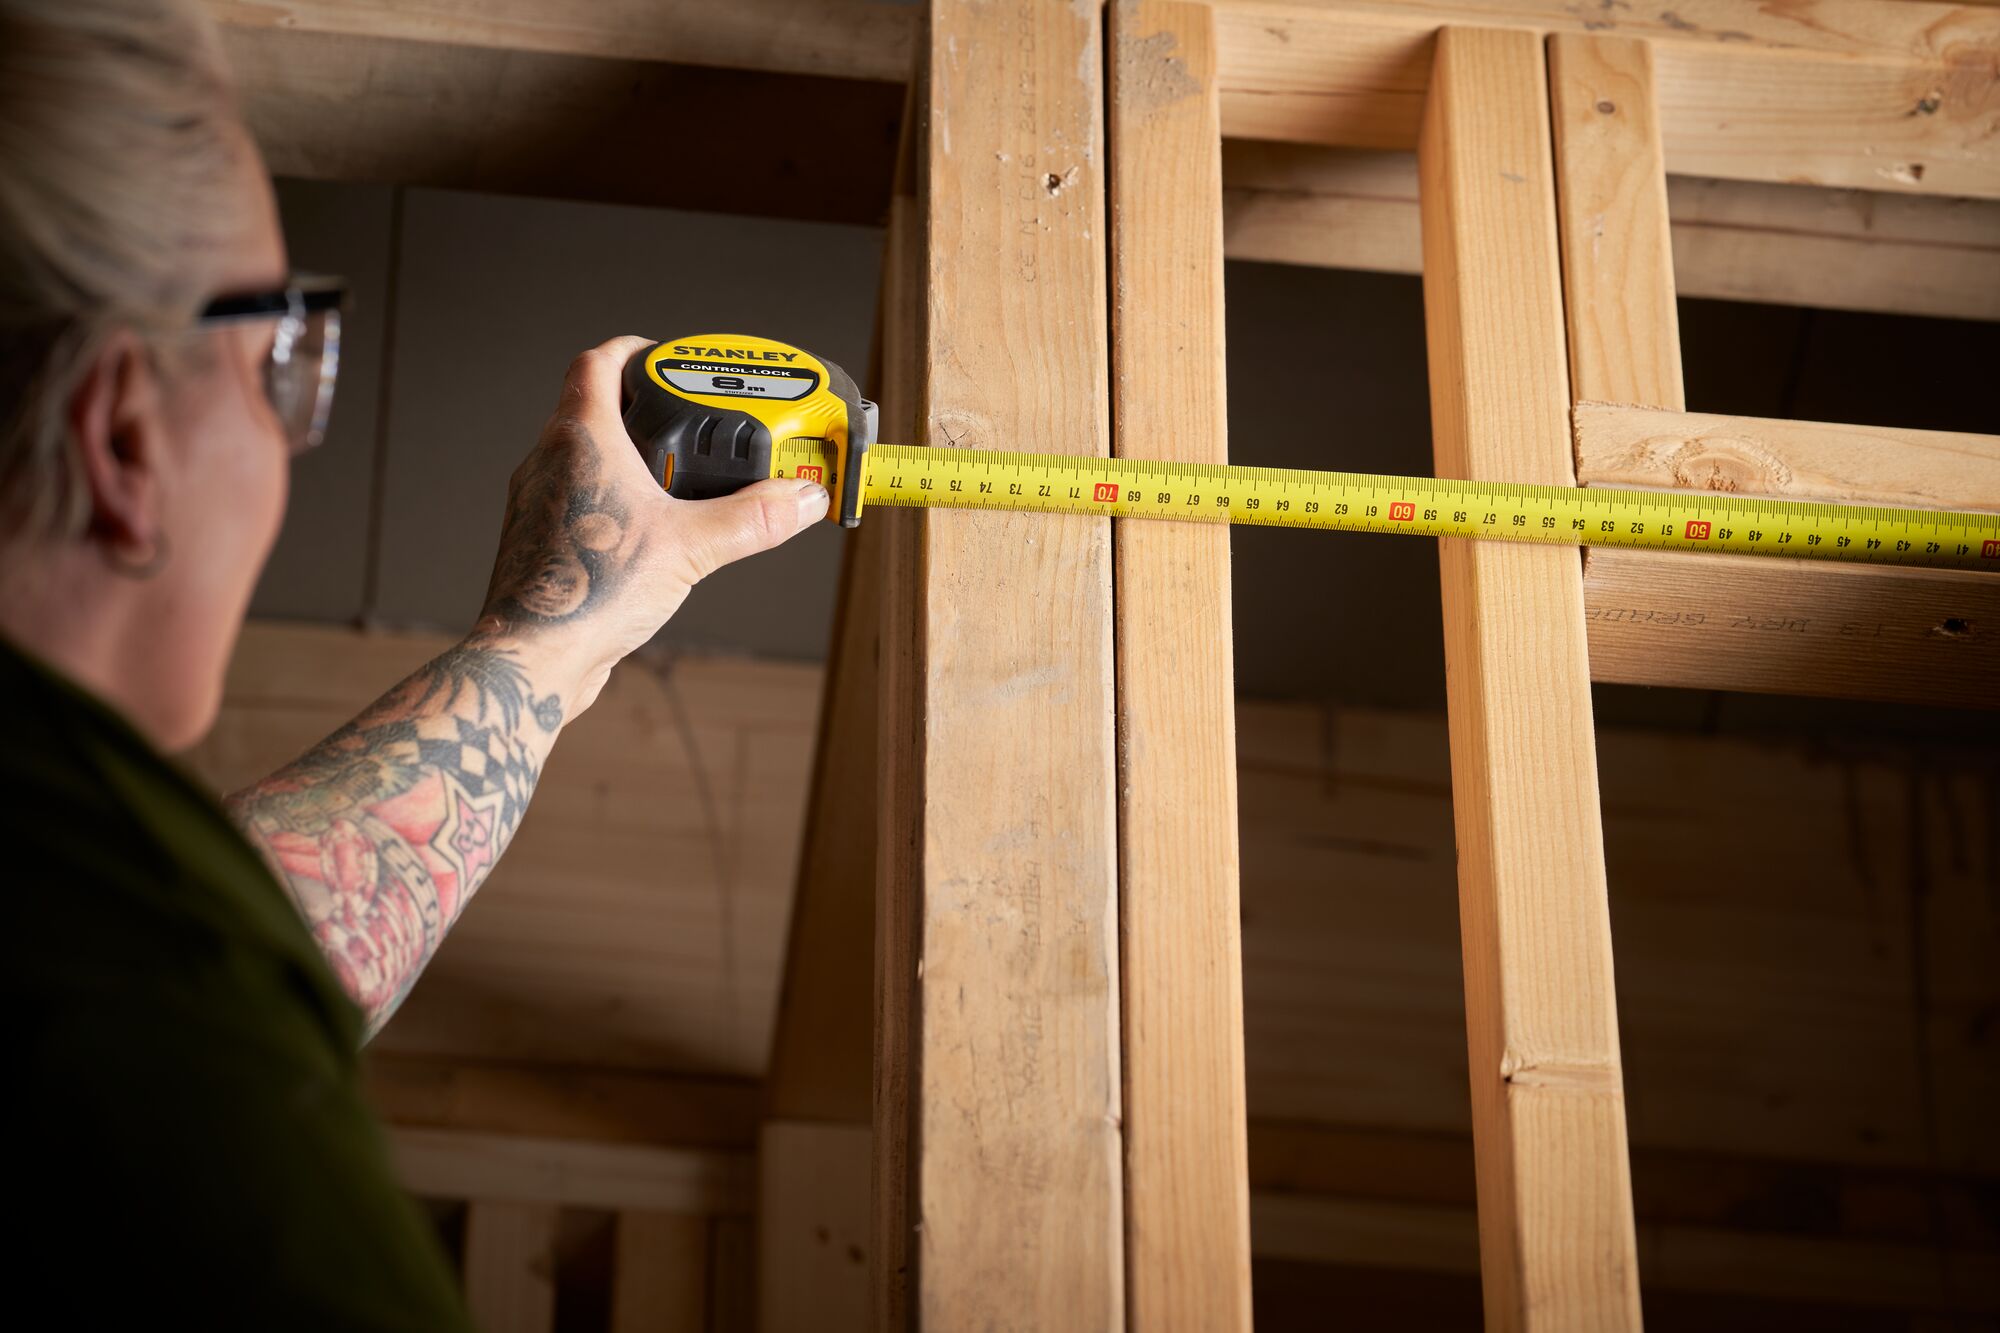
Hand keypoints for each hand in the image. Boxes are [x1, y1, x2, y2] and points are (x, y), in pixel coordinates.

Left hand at [472, 334, 827, 715]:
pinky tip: (643, 536)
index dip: (632, 351)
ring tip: (672, 484)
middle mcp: (548, 461)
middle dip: (641, 411)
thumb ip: (753, 519)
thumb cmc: (590, 590)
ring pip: (580, 457)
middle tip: (686, 426)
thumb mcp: (692, 548)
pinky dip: (608, 502)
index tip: (664, 359)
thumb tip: (801, 499)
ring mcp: (536, 502)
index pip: (597, 364)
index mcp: (580, 439)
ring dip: (623, 459)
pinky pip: (574, 501)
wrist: (533, 656)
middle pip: (591, 409)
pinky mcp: (536, 541)